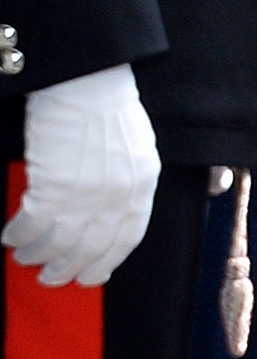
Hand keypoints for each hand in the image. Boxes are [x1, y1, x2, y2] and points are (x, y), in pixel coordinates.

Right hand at [3, 64, 159, 286]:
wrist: (85, 81)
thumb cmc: (107, 109)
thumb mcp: (133, 151)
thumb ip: (126, 183)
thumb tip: (109, 213)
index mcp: (142, 185)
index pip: (128, 238)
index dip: (107, 261)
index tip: (91, 275)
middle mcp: (119, 195)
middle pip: (92, 248)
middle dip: (69, 269)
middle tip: (52, 277)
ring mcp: (87, 193)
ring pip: (59, 242)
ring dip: (38, 255)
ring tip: (25, 258)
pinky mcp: (54, 185)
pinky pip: (32, 224)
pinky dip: (19, 235)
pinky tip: (10, 237)